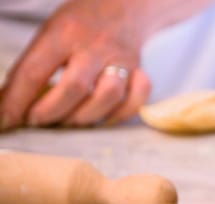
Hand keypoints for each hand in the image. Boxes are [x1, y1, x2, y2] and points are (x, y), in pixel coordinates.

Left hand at [0, 0, 153, 129]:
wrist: (123, 6)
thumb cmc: (79, 24)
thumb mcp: (49, 34)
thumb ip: (31, 67)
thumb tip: (8, 105)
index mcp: (64, 33)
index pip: (35, 72)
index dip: (16, 101)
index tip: (6, 121)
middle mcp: (96, 46)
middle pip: (75, 88)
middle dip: (50, 112)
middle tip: (36, 120)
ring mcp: (121, 59)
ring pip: (108, 96)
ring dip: (84, 117)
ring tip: (68, 120)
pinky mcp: (140, 70)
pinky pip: (136, 98)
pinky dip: (120, 114)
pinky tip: (103, 116)